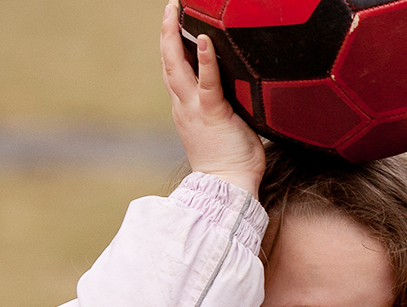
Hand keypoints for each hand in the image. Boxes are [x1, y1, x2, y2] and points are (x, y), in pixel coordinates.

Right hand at [160, 0, 264, 196]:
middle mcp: (184, 106)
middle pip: (167, 63)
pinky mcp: (212, 114)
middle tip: (169, 8)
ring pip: (177, 67)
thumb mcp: (221, 129)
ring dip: (174, 36)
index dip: (171, 48)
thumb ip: (222, 109)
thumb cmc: (230, 163)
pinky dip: (204, 60)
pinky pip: (207, 83)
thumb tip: (240, 93)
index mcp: (186, 109)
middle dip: (166, 33)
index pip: (173, 72)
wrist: (226, 188)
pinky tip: (204, 40)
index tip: (172, 27)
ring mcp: (195, 109)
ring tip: (176, 12)